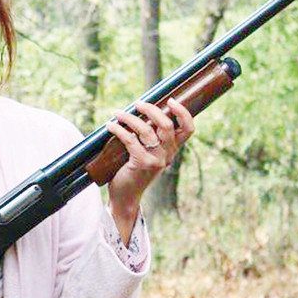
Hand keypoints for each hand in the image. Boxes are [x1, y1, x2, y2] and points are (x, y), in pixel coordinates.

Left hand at [105, 98, 193, 240]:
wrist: (126, 197)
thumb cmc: (133, 172)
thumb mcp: (147, 154)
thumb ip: (150, 139)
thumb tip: (139, 112)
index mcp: (172, 151)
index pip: (188, 129)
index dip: (183, 112)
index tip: (171, 100)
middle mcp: (168, 155)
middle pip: (166, 124)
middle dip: (151, 109)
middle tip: (137, 103)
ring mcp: (156, 160)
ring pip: (146, 130)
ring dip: (129, 117)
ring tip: (117, 113)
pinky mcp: (141, 163)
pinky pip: (130, 140)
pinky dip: (118, 129)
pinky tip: (109, 126)